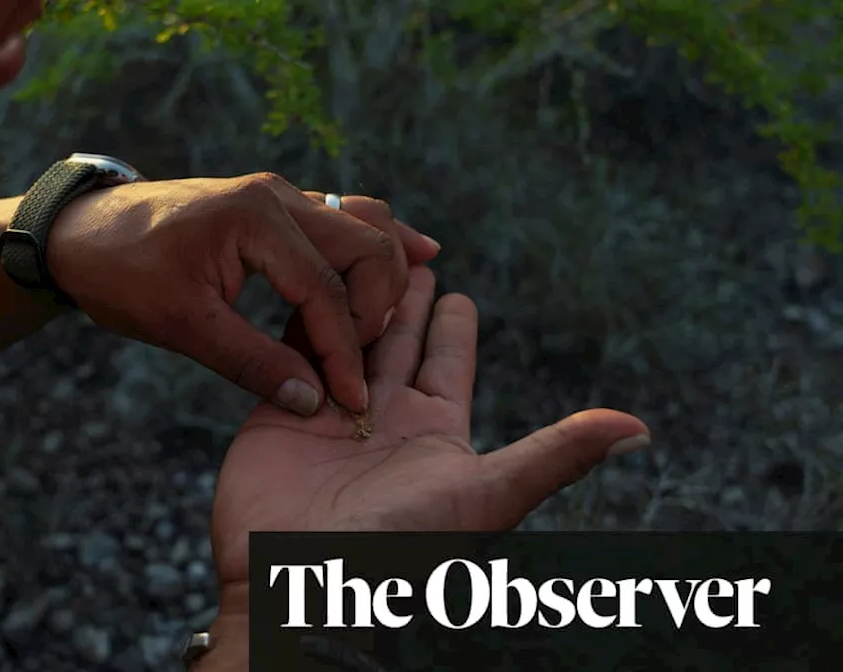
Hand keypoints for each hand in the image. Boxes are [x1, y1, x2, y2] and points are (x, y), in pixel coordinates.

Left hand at [48, 173, 439, 415]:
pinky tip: (410, 260)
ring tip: (397, 319)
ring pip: (364, 221)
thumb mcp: (181, 326)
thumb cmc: (121, 273)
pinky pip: (344, 218)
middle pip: (368, 243)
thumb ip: (250, 362)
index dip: (344, 351)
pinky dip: (372, 247)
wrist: (80, 232)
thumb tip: (312, 400)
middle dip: (379, 307)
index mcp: (255, 219)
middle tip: (364, 363)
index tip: (351, 399)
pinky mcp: (275, 208)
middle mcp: (278, 197)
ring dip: (385, 270)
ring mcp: (279, 196)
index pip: (326, 289)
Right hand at [196, 265, 650, 668]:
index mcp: (434, 432)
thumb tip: (639, 428)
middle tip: (404, 253)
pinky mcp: (280, 412)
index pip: (446, 360)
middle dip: (400, 299)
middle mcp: (382, 419)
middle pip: (394, 341)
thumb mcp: (488, 495)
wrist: (301, 583)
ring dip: (350, 299)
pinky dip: (301, 319)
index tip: (456, 289)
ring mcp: (328, 413)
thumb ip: (554, 454)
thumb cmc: (399, 549)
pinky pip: (292, 353)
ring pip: (345, 338)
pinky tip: (304, 285)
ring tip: (353, 255)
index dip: (452, 324)